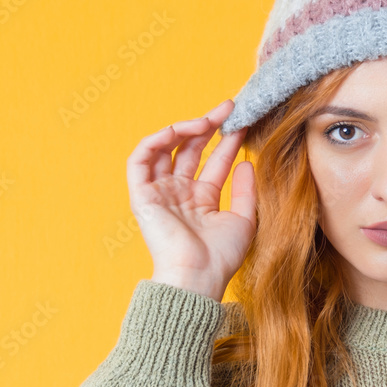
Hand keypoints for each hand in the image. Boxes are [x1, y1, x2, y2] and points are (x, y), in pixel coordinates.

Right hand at [126, 99, 253, 299]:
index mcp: (202, 201)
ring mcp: (160, 193)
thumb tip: (246, 162)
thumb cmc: (220, 257)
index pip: (214, 162)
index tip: (245, 121)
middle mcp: (179, 194)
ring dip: (184, 129)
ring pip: (165, 150)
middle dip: (208, 126)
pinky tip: (178, 131)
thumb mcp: (243, 220)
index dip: (228, 141)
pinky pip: (140, 160)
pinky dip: (155, 141)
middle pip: (190, 150)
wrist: (198, 277)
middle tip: (229, 109)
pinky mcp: (142, 196)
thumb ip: (245, 190)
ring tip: (208, 119)